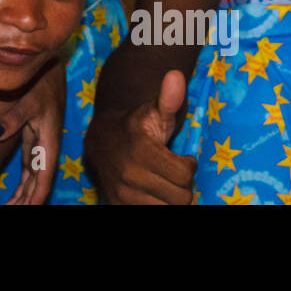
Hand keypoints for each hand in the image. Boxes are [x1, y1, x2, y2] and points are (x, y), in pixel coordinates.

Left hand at [0, 62, 66, 204]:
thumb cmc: (41, 83)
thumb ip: (14, 118)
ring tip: (11, 208)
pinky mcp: (34, 138)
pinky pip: (29, 167)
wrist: (49, 68)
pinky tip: (16, 194)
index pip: (43, 176)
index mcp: (48, 141)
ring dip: (25, 195)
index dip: (36, 196)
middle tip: (11, 211)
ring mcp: (40, 144)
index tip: (27, 209)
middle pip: (38, 182)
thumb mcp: (29, 99)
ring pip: (34, 177)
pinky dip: (24, 182)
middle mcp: (46, 147)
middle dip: (27, 200)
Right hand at [86, 69, 195, 204]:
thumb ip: (168, 97)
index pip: (185, 175)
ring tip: (164, 182)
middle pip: (180, 198)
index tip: (181, 157)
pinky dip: (158, 205)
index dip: (188, 165)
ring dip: (171, 198)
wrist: (102, 140)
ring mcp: (122, 194)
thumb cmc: (137, 125)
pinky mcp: (117, 206)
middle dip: (182, 185)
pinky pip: (152, 214)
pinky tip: (154, 192)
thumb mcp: (154, 110)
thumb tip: (177, 76)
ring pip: (168, 210)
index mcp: (141, 150)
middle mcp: (129, 175)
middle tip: (173, 172)